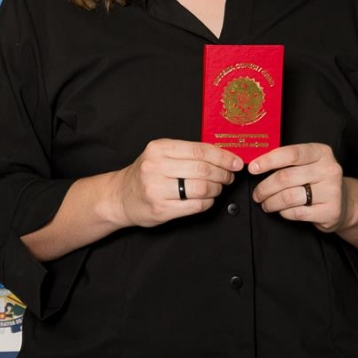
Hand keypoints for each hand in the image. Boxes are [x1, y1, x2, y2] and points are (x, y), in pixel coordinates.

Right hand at [113, 139, 243, 227]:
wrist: (120, 196)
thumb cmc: (146, 173)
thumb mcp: (161, 154)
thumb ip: (187, 152)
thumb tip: (222, 155)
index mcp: (159, 148)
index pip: (200, 150)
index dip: (223, 157)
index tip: (236, 162)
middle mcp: (156, 167)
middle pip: (203, 169)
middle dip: (223, 174)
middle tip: (229, 176)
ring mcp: (157, 189)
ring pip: (201, 188)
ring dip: (216, 188)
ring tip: (217, 187)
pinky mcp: (161, 209)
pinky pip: (195, 205)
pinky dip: (207, 202)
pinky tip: (207, 199)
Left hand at [249, 143, 348, 232]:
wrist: (344, 202)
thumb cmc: (317, 180)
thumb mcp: (308, 163)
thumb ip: (288, 160)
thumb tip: (256, 163)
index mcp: (321, 152)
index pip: (290, 153)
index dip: (268, 161)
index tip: (252, 168)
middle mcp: (329, 169)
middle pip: (285, 177)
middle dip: (264, 187)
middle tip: (256, 194)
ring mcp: (331, 191)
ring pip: (288, 197)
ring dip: (271, 202)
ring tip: (265, 204)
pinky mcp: (330, 211)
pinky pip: (296, 213)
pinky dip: (283, 212)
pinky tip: (281, 210)